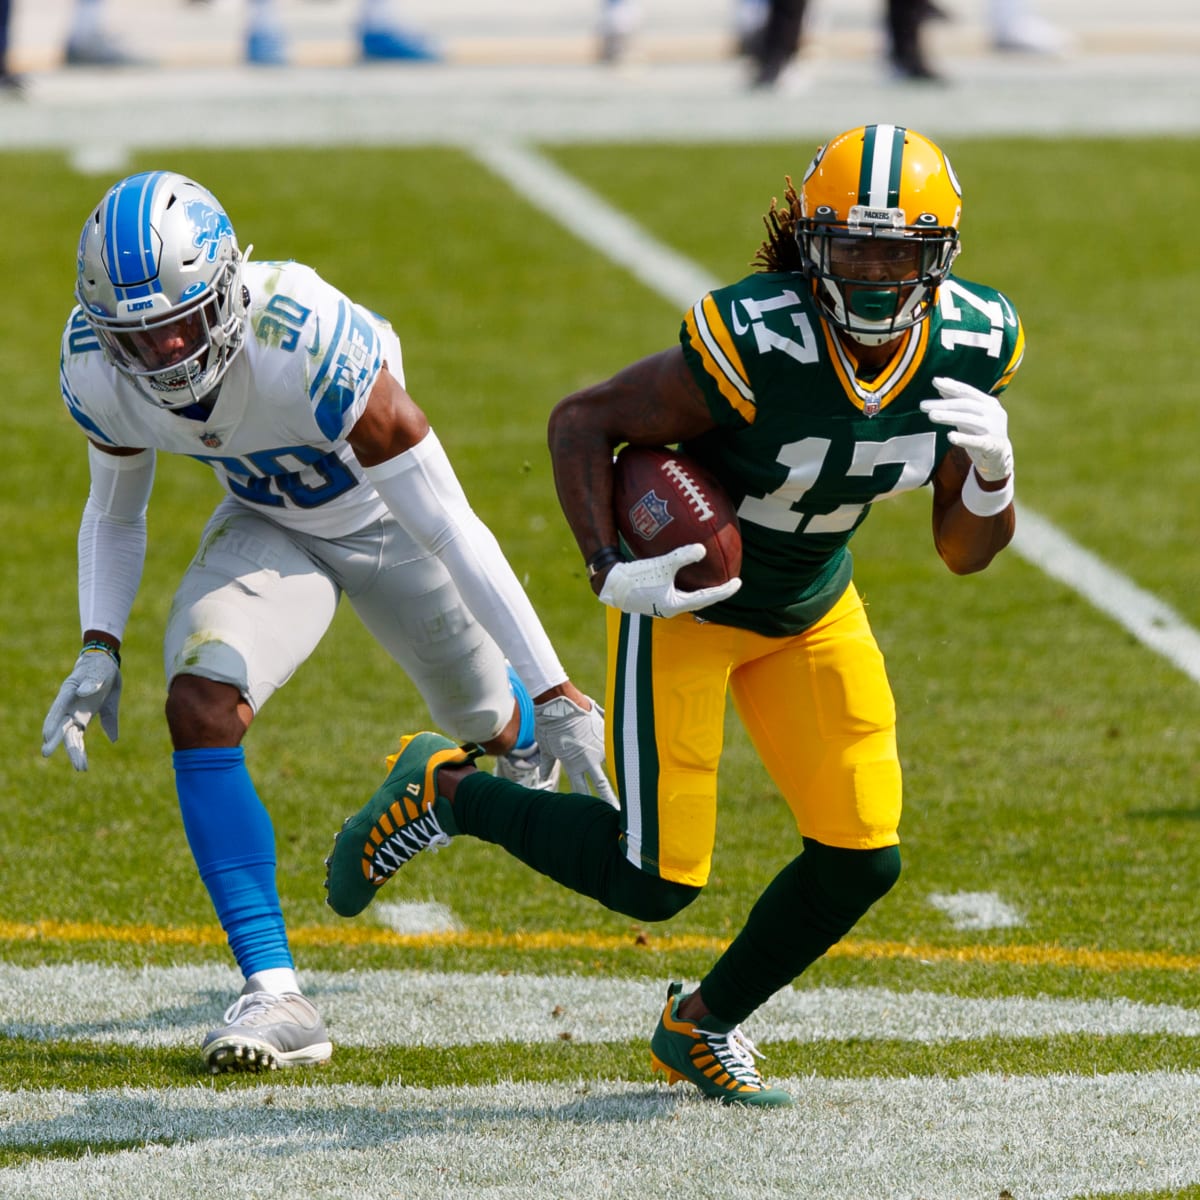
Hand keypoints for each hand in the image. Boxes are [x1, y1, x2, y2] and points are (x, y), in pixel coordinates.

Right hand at [41, 648, 121, 770]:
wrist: (103, 666)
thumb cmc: (99, 669)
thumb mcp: (99, 674)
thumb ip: (92, 683)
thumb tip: (84, 693)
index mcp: (69, 691)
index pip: (59, 707)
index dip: (52, 720)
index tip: (46, 735)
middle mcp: (69, 705)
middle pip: (62, 725)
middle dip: (57, 740)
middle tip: (46, 754)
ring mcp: (75, 713)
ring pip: (71, 735)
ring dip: (74, 751)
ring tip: (80, 767)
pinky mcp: (83, 719)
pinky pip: (80, 736)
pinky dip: (81, 749)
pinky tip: (83, 764)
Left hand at [533, 694, 617, 807]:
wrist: (559, 702)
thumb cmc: (549, 725)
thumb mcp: (546, 748)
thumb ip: (547, 765)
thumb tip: (542, 778)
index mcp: (574, 765)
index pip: (583, 791)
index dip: (589, 804)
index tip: (597, 813)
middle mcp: (590, 759)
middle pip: (603, 785)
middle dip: (611, 799)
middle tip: (619, 812)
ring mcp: (600, 745)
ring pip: (610, 761)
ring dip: (615, 765)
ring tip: (627, 773)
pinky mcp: (606, 731)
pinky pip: (612, 743)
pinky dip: (613, 745)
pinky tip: (623, 747)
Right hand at [597, 544, 741, 617]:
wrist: (610, 583)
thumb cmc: (636, 576)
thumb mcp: (662, 564)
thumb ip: (683, 556)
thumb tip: (703, 549)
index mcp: (675, 605)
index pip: (707, 599)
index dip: (725, 590)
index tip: (739, 583)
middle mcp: (670, 609)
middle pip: (699, 602)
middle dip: (714, 593)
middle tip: (728, 582)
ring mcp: (661, 606)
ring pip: (687, 599)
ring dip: (700, 591)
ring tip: (711, 580)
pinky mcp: (653, 600)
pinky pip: (677, 594)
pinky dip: (686, 587)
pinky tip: (686, 576)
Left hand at [920, 377, 1013, 480]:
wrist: (999, 457)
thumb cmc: (982, 432)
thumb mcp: (971, 415)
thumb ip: (958, 400)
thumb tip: (941, 383)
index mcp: (989, 403)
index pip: (968, 392)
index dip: (951, 386)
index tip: (935, 381)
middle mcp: (993, 413)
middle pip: (966, 405)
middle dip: (944, 404)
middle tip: (923, 405)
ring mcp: (994, 429)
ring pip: (969, 420)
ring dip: (949, 417)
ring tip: (931, 415)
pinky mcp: (991, 445)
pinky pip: (976, 441)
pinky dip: (963, 438)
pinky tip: (950, 436)